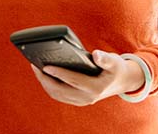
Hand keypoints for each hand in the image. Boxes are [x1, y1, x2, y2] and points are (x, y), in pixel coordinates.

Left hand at [30, 51, 145, 105]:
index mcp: (95, 88)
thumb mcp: (114, 61)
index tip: (45, 66)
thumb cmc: (116, 68)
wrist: (122, 82)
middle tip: (35, 65)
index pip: (73, 81)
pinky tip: (44, 75)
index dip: (58, 73)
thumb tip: (96, 54)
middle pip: (60, 90)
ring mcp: (82, 101)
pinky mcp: (78, 100)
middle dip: (45, 79)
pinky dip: (50, 86)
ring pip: (57, 95)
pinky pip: (59, 95)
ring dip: (45, 83)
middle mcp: (87, 97)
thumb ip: (105, 59)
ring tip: (36, 68)